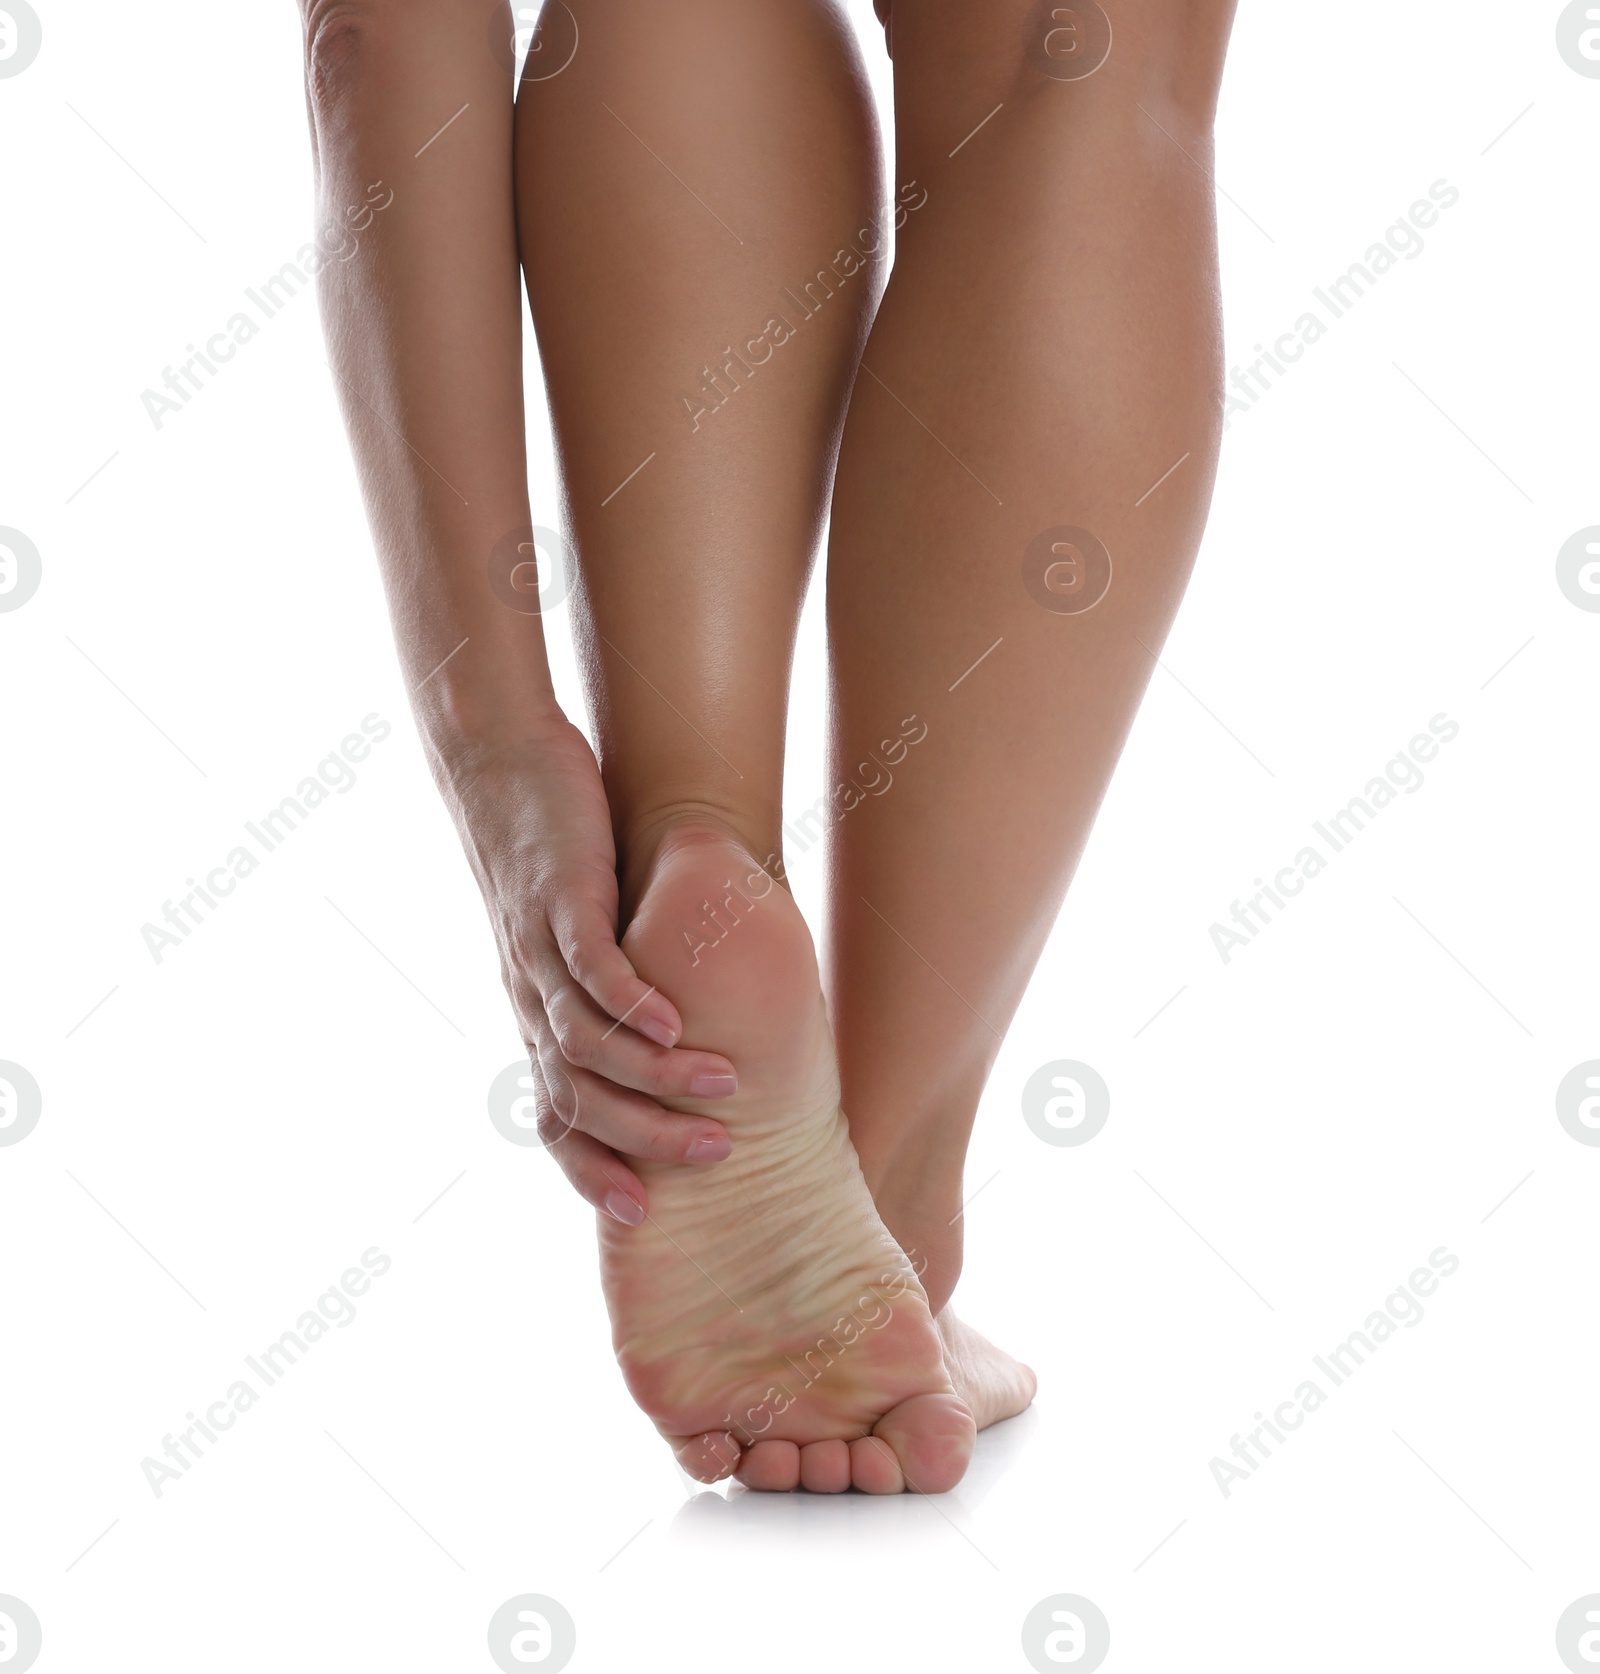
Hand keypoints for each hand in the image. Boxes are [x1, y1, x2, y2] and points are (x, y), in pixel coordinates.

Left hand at [441, 714, 735, 1222]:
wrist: (500, 762)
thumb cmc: (556, 847)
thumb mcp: (587, 930)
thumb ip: (623, 978)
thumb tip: (685, 1018)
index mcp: (536, 1013)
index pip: (553, 1116)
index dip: (589, 1168)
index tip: (639, 1214)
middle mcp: (529, 995)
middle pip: (577, 1097)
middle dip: (646, 1137)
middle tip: (717, 1154)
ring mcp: (537, 951)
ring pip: (588, 1042)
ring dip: (656, 1073)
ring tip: (724, 1086)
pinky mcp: (558, 901)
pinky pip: (592, 969)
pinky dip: (632, 1003)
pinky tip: (676, 1021)